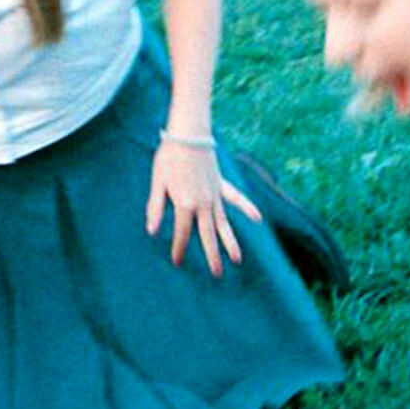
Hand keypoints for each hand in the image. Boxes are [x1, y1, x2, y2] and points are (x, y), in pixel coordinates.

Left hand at [146, 137, 263, 275]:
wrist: (188, 134)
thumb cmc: (169, 158)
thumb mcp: (157, 183)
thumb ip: (156, 208)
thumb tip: (152, 232)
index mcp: (185, 203)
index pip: (183, 233)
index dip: (180, 248)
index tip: (178, 262)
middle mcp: (204, 203)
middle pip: (208, 234)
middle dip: (212, 255)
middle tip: (217, 274)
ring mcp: (215, 194)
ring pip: (224, 222)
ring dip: (231, 241)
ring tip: (238, 259)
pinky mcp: (221, 184)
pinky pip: (236, 199)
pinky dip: (246, 208)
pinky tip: (257, 218)